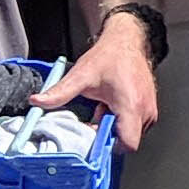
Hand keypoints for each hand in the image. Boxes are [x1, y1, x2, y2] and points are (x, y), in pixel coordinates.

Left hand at [39, 21, 157, 148]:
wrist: (126, 41)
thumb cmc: (110, 56)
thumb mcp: (81, 75)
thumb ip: (59, 92)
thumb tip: (38, 101)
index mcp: (130, 105)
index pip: (127, 144)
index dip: (109, 146)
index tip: (93, 137)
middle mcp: (145, 110)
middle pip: (127, 142)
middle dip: (108, 136)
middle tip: (96, 118)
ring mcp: (149, 110)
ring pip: (132, 135)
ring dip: (115, 128)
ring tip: (104, 108)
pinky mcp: (150, 108)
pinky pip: (136, 126)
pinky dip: (122, 121)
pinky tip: (112, 106)